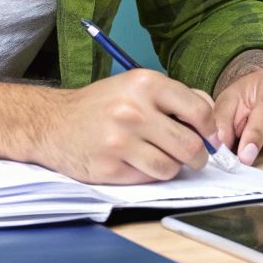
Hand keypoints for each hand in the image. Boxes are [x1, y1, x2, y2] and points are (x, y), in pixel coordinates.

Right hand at [33, 69, 219, 184]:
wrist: (53, 123)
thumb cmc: (100, 105)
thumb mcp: (136, 86)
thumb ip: (174, 98)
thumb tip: (210, 120)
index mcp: (145, 84)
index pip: (198, 110)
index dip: (210, 129)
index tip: (209, 137)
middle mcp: (134, 110)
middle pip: (190, 145)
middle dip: (199, 156)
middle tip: (194, 157)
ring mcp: (121, 141)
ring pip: (171, 167)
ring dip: (173, 168)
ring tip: (163, 159)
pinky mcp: (110, 167)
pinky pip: (148, 178)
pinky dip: (150, 175)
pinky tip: (138, 163)